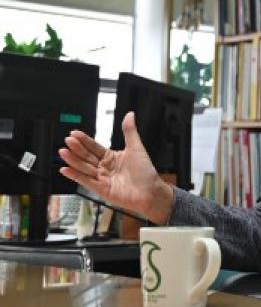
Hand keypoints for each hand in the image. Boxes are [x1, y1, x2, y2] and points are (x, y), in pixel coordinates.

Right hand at [58, 112, 172, 224]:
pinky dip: (75, 175)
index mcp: (111, 157)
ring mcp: (102, 178)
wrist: (151, 192)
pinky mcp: (101, 189)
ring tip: (63, 152)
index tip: (73, 133)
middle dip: (77, 149)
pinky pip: (86, 181)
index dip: (84, 140)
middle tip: (67, 140)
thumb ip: (129, 131)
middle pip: (87, 156)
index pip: (94, 147)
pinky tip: (65, 169)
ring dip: (73, 160)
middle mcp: (105, 167)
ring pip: (84, 167)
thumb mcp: (136, 148)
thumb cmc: (145, 171)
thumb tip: (130, 114)